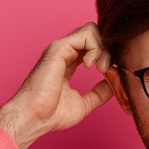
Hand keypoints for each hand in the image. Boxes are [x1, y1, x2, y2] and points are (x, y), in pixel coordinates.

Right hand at [0, 22, 113, 148]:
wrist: (35, 118)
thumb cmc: (51, 114)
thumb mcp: (84, 104)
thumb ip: (98, 93)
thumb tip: (113, 85)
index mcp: (69, 63)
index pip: (92, 46)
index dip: (106, 56)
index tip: (110, 74)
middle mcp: (65, 52)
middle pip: (94, 34)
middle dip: (108, 49)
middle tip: (107, 70)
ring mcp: (62, 48)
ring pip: (92, 30)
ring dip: (103, 48)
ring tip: (101, 68)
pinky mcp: (60, 48)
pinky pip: (87, 34)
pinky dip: (96, 48)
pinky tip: (92, 66)